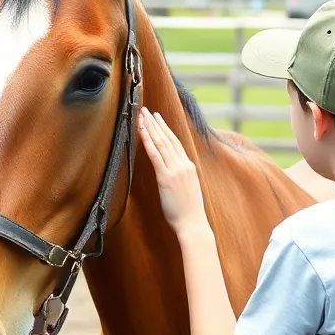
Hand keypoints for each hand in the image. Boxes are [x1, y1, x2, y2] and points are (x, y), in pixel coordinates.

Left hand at [137, 107, 207, 234]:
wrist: (193, 223)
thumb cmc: (188, 212)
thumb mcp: (186, 189)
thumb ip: (179, 177)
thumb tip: (170, 173)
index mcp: (189, 166)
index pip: (176, 143)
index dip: (166, 130)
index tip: (158, 119)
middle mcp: (183, 164)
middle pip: (168, 138)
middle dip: (157, 123)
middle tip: (148, 110)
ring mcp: (175, 170)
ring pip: (161, 143)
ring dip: (150, 128)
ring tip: (143, 115)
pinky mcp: (166, 177)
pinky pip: (155, 155)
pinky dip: (148, 141)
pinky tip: (142, 131)